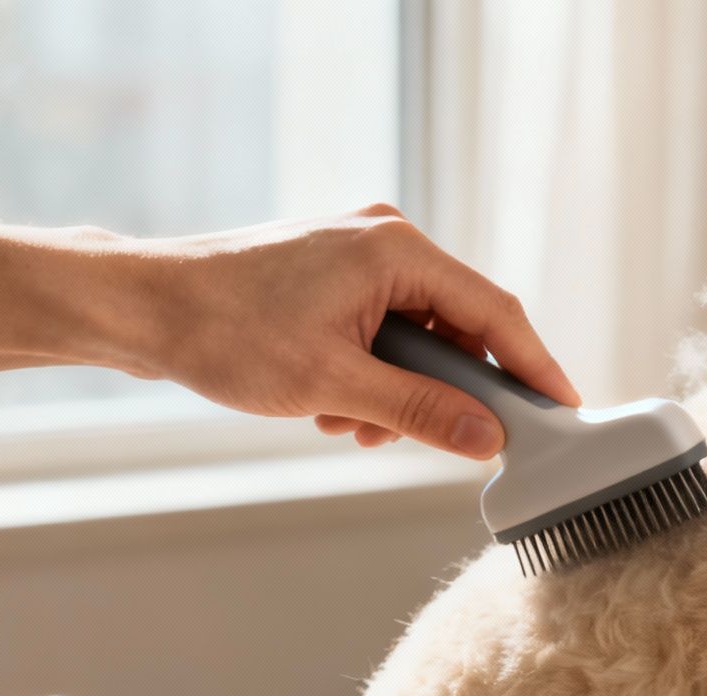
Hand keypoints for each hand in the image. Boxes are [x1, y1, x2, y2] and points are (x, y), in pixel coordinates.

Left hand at [111, 204, 578, 458]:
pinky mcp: (332, 275)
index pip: (495, 313)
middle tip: (441, 443)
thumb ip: (420, 412)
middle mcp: (385, 240)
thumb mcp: (333, 386)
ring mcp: (356, 254)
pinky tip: (334, 408)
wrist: (143, 307)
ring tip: (354, 427)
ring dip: (400, 393)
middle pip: (458, 326)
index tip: (563, 412)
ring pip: (417, 337)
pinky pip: (382, 331)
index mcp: (396, 250)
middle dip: (446, 392)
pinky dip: (371, 376)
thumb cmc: (226, 333)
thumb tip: (487, 438)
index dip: (534, 367)